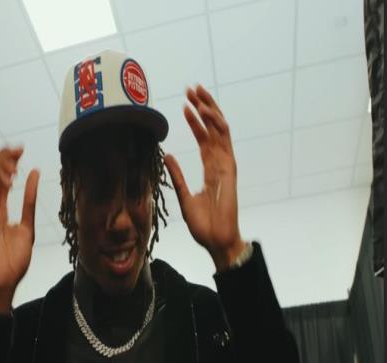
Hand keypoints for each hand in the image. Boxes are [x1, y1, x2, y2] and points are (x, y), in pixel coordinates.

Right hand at [0, 146, 39, 313]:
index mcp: (0, 207)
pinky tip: (10, 176)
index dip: (10, 161)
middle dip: (4, 156)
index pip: (2, 177)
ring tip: (15, 165)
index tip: (22, 151)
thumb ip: (29, 200)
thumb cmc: (14, 258)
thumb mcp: (28, 223)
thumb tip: (34, 174)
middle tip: (19, 149)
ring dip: (0, 163)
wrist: (6, 277)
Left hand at [164, 85, 244, 270]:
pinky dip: (214, 124)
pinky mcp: (229, 169)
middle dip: (203, 107)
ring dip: (209, 109)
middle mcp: (220, 163)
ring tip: (196, 92)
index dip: (196, 122)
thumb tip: (167, 156)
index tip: (185, 106)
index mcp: (211, 169)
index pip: (204, 139)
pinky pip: (223, 141)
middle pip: (213, 129)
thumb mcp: (184, 196)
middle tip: (191, 89)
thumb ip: (177, 175)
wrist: (215, 239)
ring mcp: (226, 165)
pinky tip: (204, 110)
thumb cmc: (203, 224)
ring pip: (219, 129)